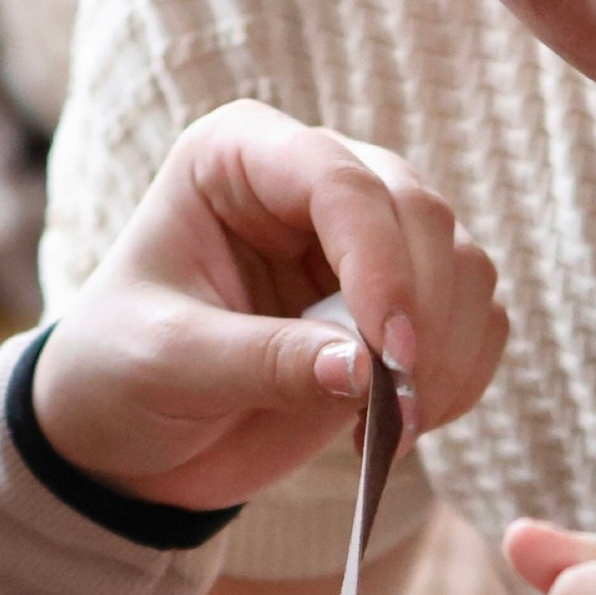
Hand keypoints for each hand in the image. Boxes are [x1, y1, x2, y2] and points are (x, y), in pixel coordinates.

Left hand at [32, 105, 506, 515]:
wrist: (130, 437)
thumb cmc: (121, 375)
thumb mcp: (168, 366)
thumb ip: (262, 360)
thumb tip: (364, 370)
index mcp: (242, 158)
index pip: (339, 179)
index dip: (379, 262)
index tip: (388, 357)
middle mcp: (314, 182)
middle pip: (419, 215)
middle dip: (424, 316)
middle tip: (397, 409)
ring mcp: (367, 242)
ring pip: (462, 265)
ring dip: (448, 353)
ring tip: (393, 427)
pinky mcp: (400, 305)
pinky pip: (474, 323)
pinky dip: (460, 377)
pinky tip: (405, 427)